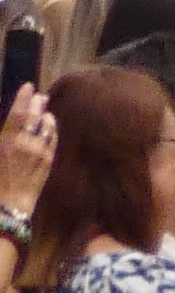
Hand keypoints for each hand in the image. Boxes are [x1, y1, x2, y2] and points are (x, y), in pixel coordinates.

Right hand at [0, 86, 51, 228]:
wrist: (7, 205)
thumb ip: (4, 136)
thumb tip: (11, 126)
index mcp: (6, 140)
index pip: (18, 114)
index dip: (24, 98)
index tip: (29, 87)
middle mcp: (25, 144)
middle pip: (35, 118)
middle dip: (38, 105)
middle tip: (41, 96)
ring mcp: (39, 153)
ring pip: (47, 129)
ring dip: (47, 118)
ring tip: (46, 110)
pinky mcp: (48, 163)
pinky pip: (52, 142)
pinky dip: (52, 132)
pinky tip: (51, 127)